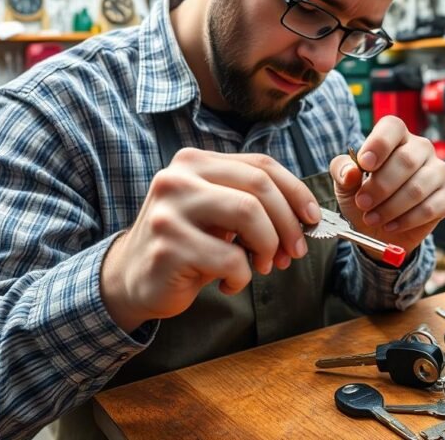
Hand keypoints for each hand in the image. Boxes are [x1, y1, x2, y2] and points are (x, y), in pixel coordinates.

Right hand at [100, 149, 321, 331]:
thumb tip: (307, 216)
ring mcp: (170, 210)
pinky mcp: (168, 246)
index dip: (295, 192)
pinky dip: (241, 277)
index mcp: (195, 161)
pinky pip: (229, 258)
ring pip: (248, 215)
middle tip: (294, 251)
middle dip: (287, 223)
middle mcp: (178, 177)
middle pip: (258, 187)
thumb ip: (252, 202)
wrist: (131, 281)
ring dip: (268, 246)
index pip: (261, 165)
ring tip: (263, 266)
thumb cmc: (187, 245)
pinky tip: (229, 283)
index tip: (312, 218)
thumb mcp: (218, 213)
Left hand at [330, 117, 444, 255]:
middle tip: (363, 203)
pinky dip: (406, 220)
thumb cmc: (365, 196)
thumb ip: (342, 171)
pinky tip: (391, 225)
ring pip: (418, 187)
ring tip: (372, 218)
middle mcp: (420, 149)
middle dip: (380, 186)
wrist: (380, 228)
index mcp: (396, 137)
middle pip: (406, 160)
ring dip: (391, 207)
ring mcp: (438, 171)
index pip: (392, 127)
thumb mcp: (345, 183)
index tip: (364, 164)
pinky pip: (430, 207)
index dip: (379, 144)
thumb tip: (350, 171)